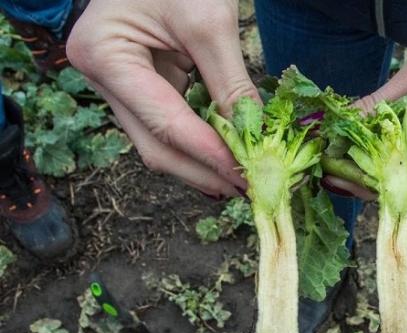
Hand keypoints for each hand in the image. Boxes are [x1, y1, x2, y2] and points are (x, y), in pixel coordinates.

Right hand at [66, 0, 258, 197]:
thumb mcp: (208, 21)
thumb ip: (230, 82)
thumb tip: (255, 135)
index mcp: (105, 56)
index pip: (163, 122)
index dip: (206, 153)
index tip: (244, 174)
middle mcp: (102, 77)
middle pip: (153, 144)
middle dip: (202, 170)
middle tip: (245, 188)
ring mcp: (118, 83)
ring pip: (159, 140)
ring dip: (200, 162)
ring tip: (239, 179)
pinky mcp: (139, 83)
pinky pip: (168, 123)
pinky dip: (198, 141)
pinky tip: (225, 157)